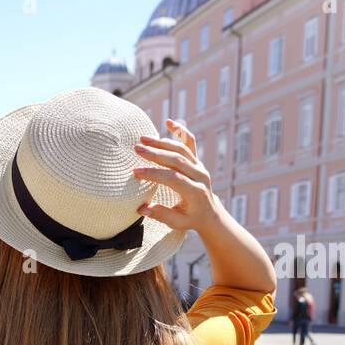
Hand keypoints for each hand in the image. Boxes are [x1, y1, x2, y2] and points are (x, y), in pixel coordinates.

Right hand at [132, 119, 224, 235]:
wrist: (209, 212)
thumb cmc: (190, 218)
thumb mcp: (176, 222)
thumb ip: (160, 214)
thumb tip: (142, 208)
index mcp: (196, 192)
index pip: (173, 178)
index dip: (154, 174)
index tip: (136, 172)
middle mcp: (200, 175)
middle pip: (176, 160)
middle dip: (155, 154)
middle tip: (136, 149)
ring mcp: (200, 166)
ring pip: (181, 149)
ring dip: (161, 142)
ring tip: (142, 139)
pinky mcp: (197, 160)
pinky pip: (190, 142)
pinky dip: (180, 131)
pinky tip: (169, 122)